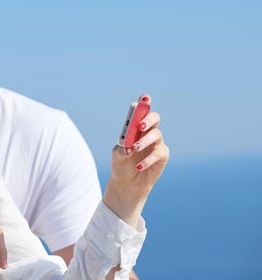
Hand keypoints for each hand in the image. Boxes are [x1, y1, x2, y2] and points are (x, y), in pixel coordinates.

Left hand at [105, 94, 169, 226]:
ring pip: (156, 135)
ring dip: (145, 141)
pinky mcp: (162, 155)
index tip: (144, 97)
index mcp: (135, 128)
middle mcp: (147, 132)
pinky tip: (138, 165)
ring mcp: (156, 143)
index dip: (144, 103)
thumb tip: (129, 147)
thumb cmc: (121, 165)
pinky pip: (158, 153)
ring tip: (134, 149)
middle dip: (149, 119)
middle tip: (141, 125)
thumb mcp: (117, 156)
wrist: (128, 183)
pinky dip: (148, 159)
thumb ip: (122, 149)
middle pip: (154, 118)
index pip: (141, 112)